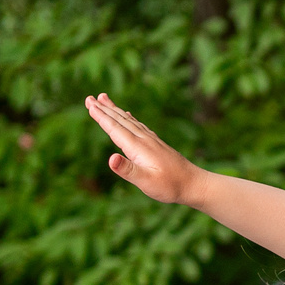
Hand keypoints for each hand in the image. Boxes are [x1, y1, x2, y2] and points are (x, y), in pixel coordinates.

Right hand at [83, 91, 201, 204]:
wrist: (194, 184)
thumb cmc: (170, 186)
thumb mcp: (147, 182)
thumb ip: (128, 170)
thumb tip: (111, 159)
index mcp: (138, 147)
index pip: (115, 129)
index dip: (101, 117)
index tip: (89, 104)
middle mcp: (144, 140)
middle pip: (120, 121)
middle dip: (104, 109)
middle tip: (89, 98)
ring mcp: (151, 141)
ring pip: (129, 121)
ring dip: (115, 110)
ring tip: (104, 99)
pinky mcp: (156, 144)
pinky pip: (138, 126)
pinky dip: (128, 118)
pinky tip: (127, 115)